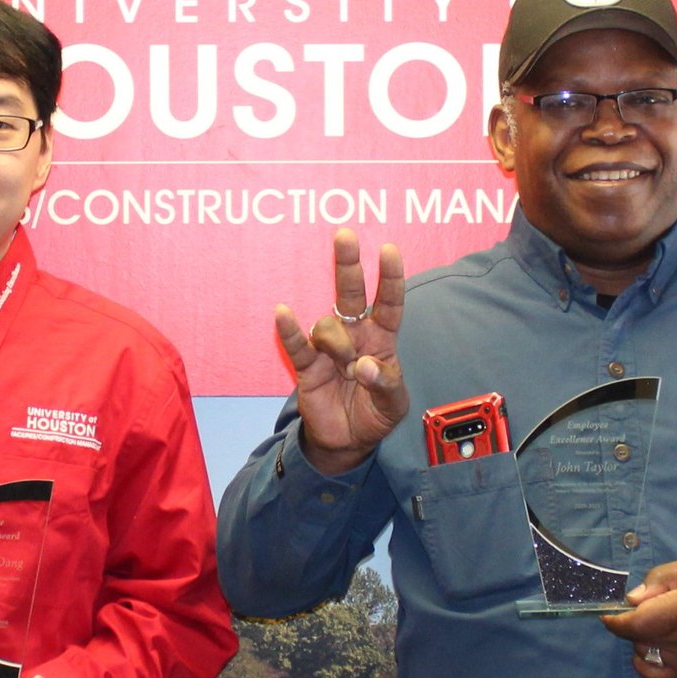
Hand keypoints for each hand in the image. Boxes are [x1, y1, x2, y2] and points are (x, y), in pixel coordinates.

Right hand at [274, 229, 406, 475]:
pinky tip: (282, 313)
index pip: (388, 302)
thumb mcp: (394, 405)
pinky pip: (297, 345)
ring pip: (328, 327)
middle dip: (348, 265)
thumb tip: (364, 366)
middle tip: (344, 235)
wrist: (348, 442)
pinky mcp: (308, 366)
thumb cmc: (374, 415)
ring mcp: (329, 349)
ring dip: (338, 346)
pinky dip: (289, 331)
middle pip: (350, 293)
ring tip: (347, 371)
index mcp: (381, 339)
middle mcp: (355, 335)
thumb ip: (386, 384)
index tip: (389, 249)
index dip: (389, 277)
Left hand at [600, 557, 676, 677]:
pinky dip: (644, 665)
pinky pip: (657, 676)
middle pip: (636, 637)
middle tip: (644, 608)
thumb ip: (661, 579)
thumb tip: (632, 599)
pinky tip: (648, 650)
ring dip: (640, 639)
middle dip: (630, 623)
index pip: (635, 622)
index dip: (615, 619)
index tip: (608, 611)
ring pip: (644, 653)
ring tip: (658, 623)